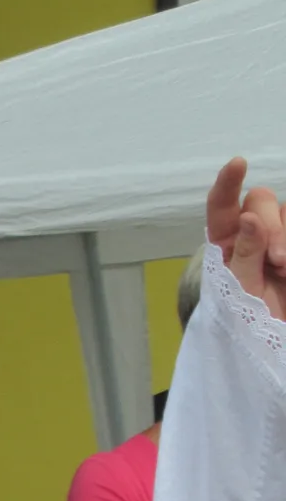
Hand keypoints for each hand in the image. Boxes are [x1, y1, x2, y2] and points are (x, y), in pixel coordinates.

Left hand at [207, 157, 285, 318]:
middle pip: (261, 199)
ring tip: (285, 270)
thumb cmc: (250, 319)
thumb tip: (249, 217)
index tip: (238, 164)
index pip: (221, 205)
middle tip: (277, 261)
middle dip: (271, 226)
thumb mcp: (241, 290)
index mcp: (226, 241)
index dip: (227, 183)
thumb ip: (245, 254)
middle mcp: (252, 231)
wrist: (277, 337)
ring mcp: (279, 234)